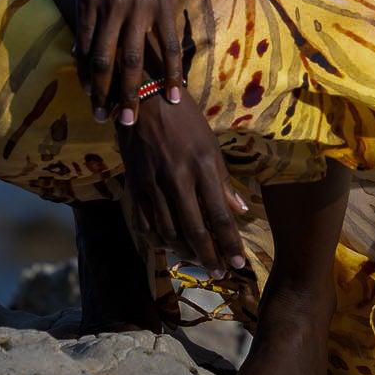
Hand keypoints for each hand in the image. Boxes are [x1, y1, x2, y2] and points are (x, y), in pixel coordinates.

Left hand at [75, 0, 189, 123]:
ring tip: (134, 119)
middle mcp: (109, 8)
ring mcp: (138, 9)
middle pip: (105, 62)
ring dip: (133, 94)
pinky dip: (172, 76)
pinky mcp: (164, 6)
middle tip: (107, 121)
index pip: (85, 51)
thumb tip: (78, 51)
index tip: (93, 102)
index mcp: (87, 2)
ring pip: (134, 61)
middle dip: (104, 96)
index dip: (88, 80)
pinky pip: (168, 49)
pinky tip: (176, 96)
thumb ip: (85, 15)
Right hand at [119, 88, 250, 277]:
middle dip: (209, 257)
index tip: (239, 263)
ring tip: (199, 261)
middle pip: (194, 230)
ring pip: (168, 233)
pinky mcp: (134, 186)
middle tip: (220, 274)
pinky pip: (144, 224)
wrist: (144, 100)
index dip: (230, 243)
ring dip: (185, 253)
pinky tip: (169, 247)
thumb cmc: (185, 120)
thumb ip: (223, 181)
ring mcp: (152, 185)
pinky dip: (158, 242)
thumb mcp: (210, 145)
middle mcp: (176, 179)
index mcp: (201, 166)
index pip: (220, 215)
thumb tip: (240, 210)